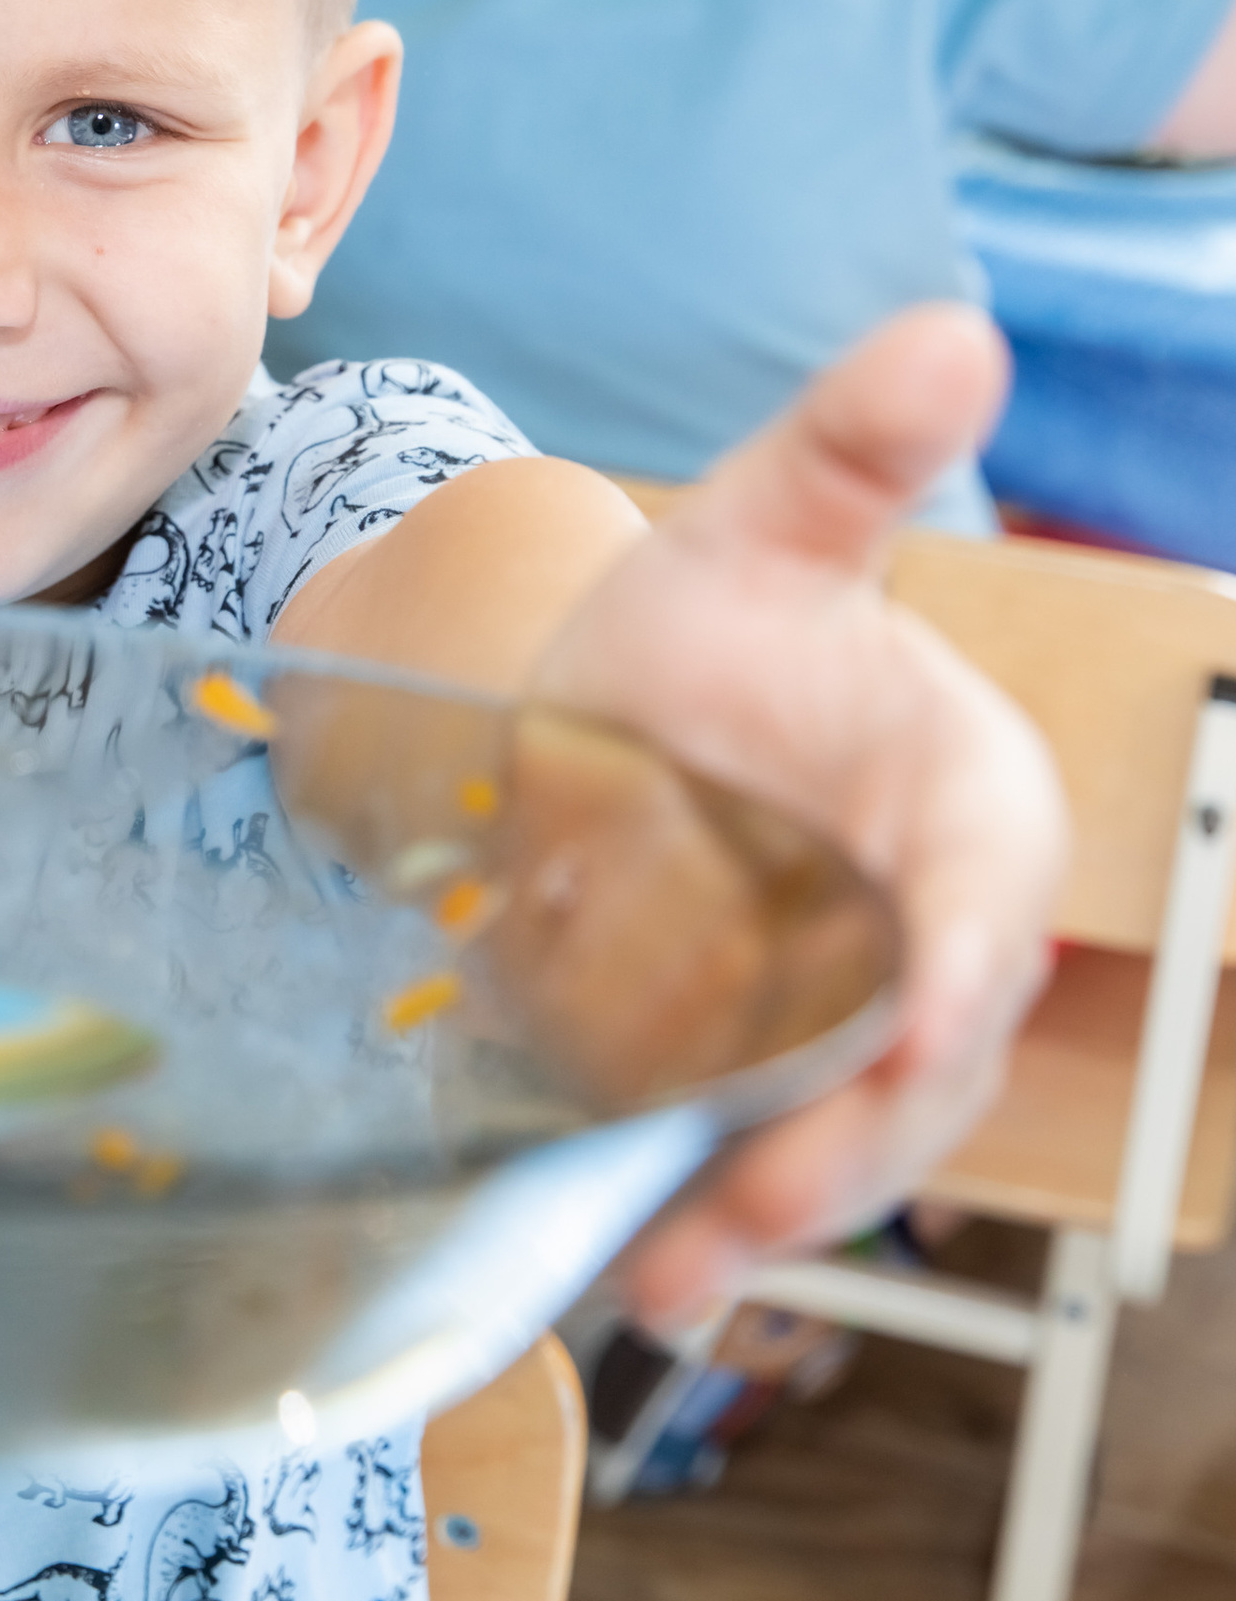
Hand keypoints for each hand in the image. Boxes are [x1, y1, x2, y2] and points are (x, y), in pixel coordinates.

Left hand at [531, 303, 1066, 1321]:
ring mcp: (857, 1020)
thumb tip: (955, 329)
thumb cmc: (707, 618)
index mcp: (974, 802)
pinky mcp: (776, 1073)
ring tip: (665, 1272)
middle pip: (918, 1060)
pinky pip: (760, 1157)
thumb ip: (848, 455)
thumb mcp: (757, 531)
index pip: (988, 899)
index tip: (920, 1023)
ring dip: (765, 1210)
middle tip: (741, 1198)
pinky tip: (635, 1268)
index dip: (959, 964)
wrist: (611, 709)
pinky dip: (707, 1217)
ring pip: (842, 1136)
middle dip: (842, 1135)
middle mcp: (937, 931)